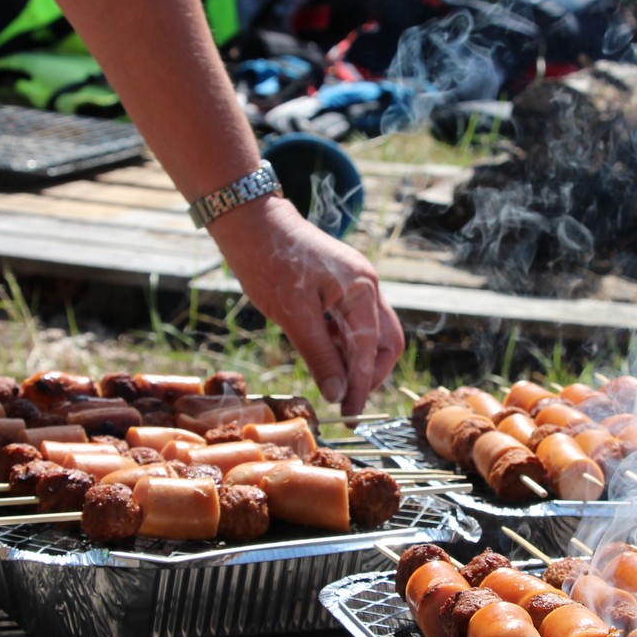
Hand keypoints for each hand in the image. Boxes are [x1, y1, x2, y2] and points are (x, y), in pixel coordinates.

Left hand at [207, 195, 403, 417]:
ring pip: (372, 333)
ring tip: (335, 384)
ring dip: (357, 360)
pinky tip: (326, 358)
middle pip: (385, 341)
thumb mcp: (292, 315)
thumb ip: (319, 355)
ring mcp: (357, 284)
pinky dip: (345, 344)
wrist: (252, 221)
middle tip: (347, 400)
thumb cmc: (269, 262)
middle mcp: (367, 286)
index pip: (370, 350)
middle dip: (370, 374)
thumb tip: (336, 394)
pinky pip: (353, 321)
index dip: (360, 386)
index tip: (347, 414)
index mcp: (361, 290)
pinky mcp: (342, 285)